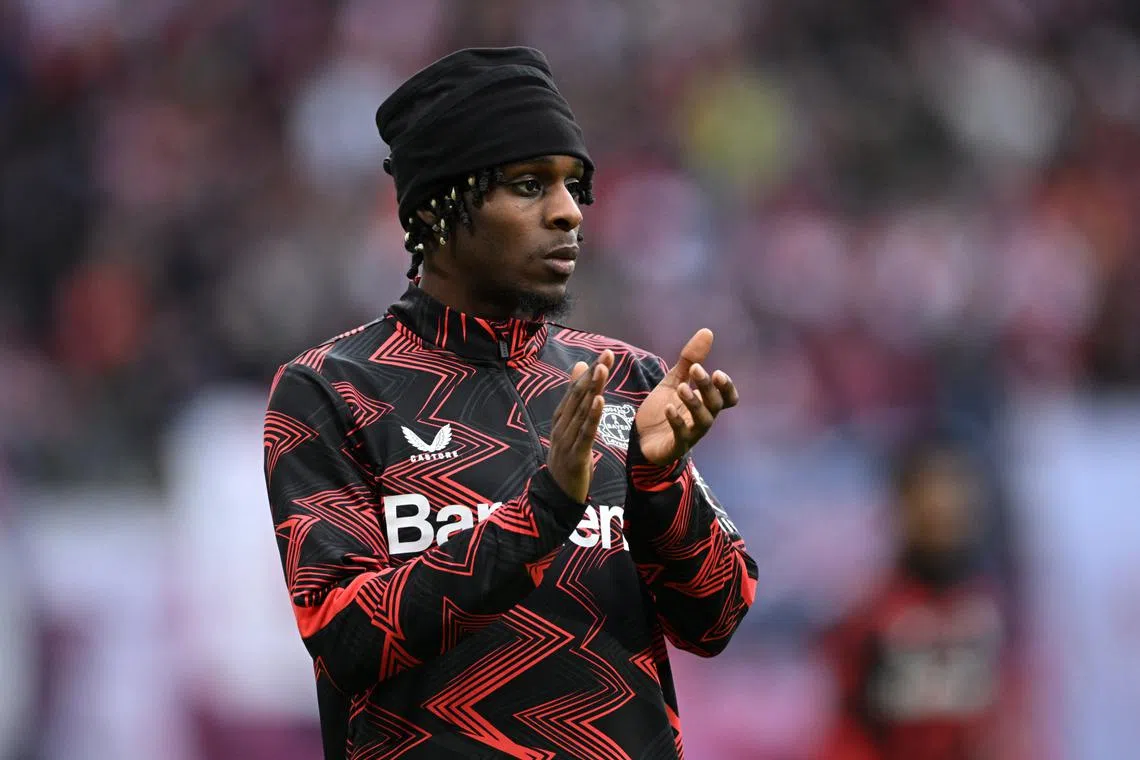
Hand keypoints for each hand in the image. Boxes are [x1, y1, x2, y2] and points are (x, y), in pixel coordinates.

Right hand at [547, 350, 614, 501]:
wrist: (557, 494)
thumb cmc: (567, 457)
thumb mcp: (570, 428)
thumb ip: (575, 400)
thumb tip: (580, 368)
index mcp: (561, 418)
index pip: (576, 390)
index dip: (591, 371)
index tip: (605, 354)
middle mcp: (561, 425)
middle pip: (579, 396)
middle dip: (594, 374)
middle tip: (607, 355)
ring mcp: (566, 439)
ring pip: (582, 411)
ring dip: (593, 389)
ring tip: (603, 370)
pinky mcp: (575, 454)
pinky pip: (585, 432)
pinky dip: (592, 416)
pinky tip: (600, 401)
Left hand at [635, 329, 738, 465]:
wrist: (640, 437)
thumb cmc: (663, 409)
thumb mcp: (674, 380)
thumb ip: (690, 359)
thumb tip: (707, 331)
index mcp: (706, 403)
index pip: (728, 398)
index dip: (727, 387)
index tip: (718, 372)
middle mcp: (703, 418)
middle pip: (716, 404)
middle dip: (707, 386)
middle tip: (696, 369)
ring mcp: (691, 433)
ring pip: (703, 420)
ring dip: (694, 402)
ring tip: (681, 388)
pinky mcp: (675, 445)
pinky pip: (681, 435)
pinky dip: (677, 421)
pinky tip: (668, 408)